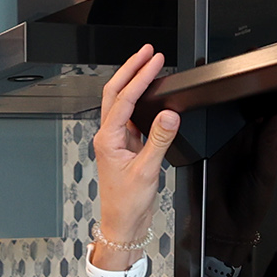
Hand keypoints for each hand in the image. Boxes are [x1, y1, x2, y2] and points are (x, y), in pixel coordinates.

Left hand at [91, 45, 181, 256]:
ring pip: (121, 103)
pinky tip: (152, 96)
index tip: (155, 61)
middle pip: (115, 92)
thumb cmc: (127, 204)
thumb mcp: (147, 171)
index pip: (124, 99)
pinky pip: (132, 117)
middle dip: (131, 69)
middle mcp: (108, 136)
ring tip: (149, 65)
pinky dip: (141, 101)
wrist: (123, 224)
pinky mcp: (125, 147)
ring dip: (134, 82)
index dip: (140, 77)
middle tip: (147, 52)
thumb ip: (158, 140)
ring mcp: (116, 141)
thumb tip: (168, 114)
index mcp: (108, 139)